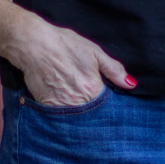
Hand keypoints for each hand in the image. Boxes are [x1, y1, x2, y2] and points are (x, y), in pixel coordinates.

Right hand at [12, 17, 134, 105]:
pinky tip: (64, 104)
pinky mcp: (47, 107)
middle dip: (94, 114)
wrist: (33, 44)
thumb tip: (131, 84)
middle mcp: (79, 101)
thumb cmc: (64, 45)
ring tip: (76, 104)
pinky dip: (63, 114)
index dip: (108, 107)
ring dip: (79, 117)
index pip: (107, 107)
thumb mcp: (94, 52)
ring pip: (76, 119)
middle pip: (92, 115)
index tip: (107, 106)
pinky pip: (60, 117)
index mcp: (94, 89)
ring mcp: (62, 106)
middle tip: (91, 106)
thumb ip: (114, 70)